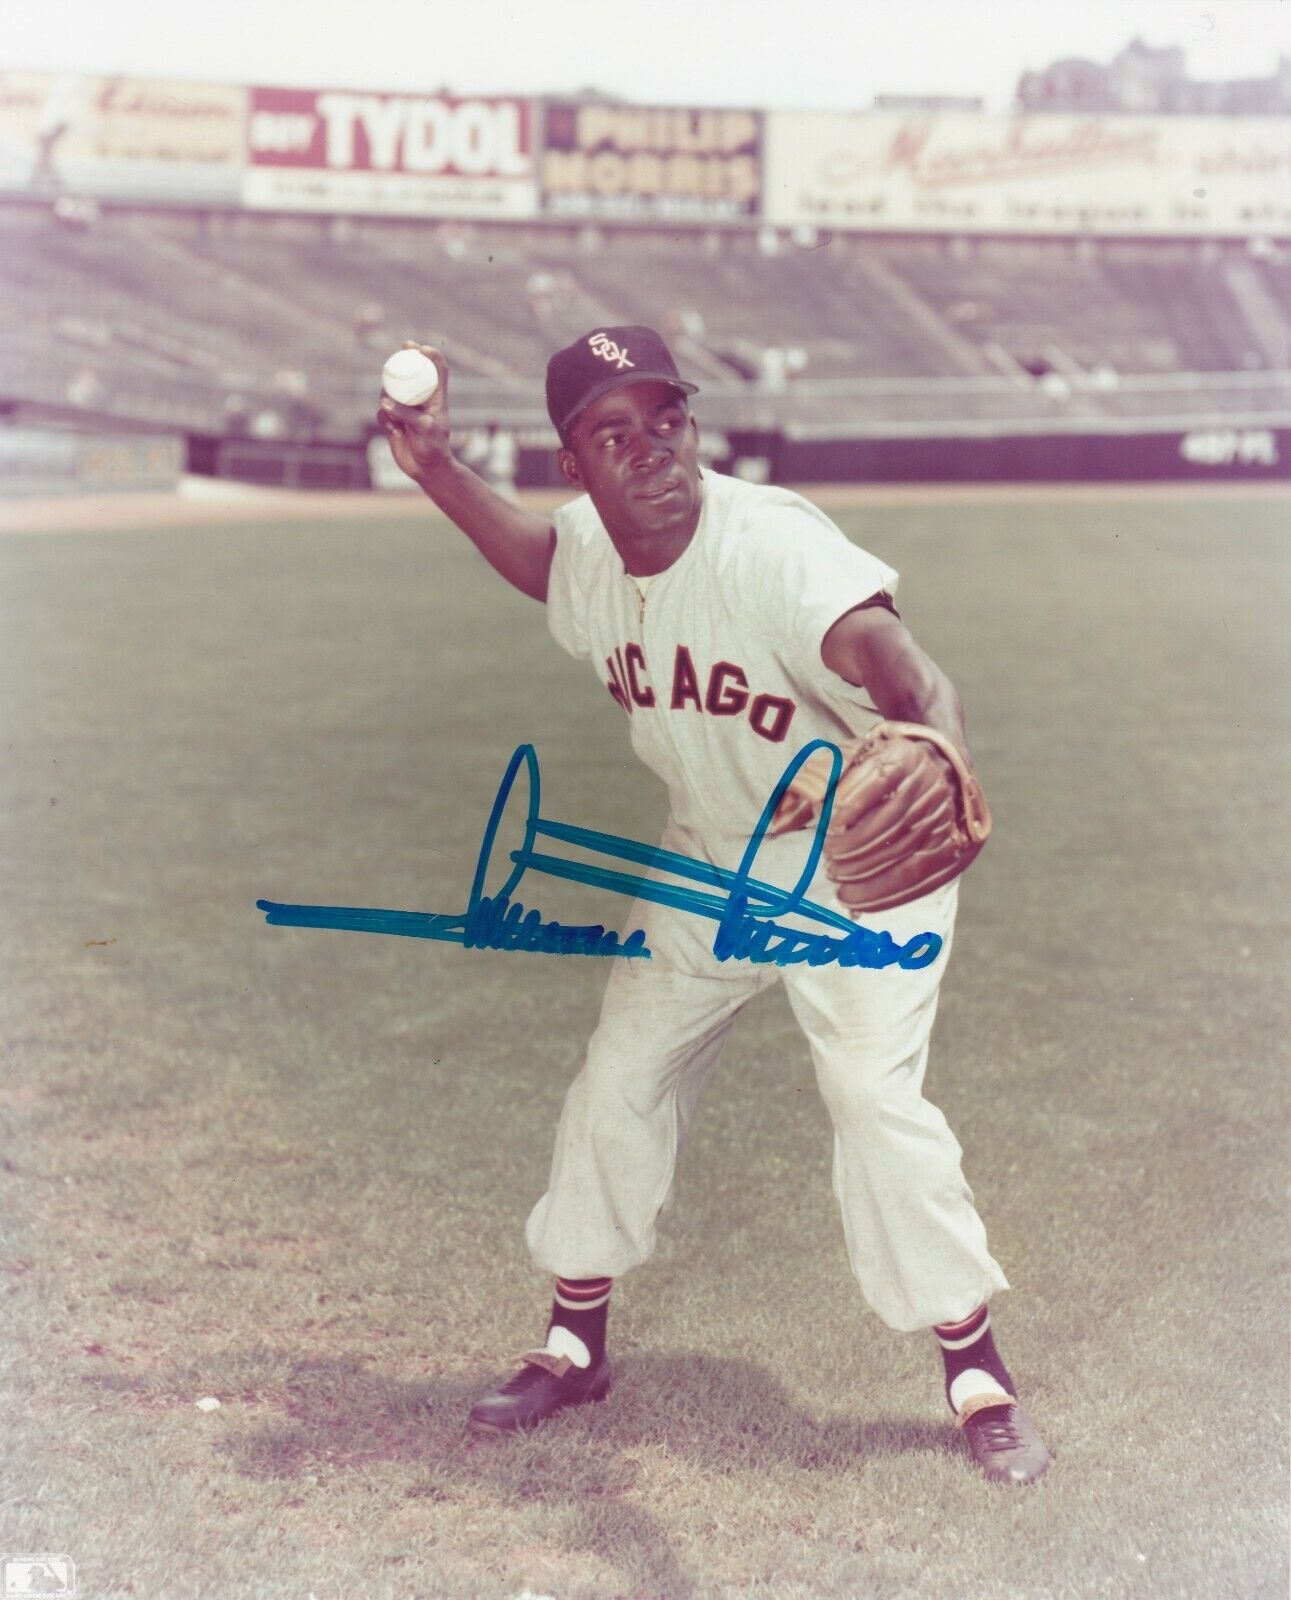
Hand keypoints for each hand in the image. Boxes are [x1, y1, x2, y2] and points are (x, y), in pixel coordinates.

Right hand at [375, 341, 452, 486]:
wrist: (427, 470)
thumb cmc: (433, 448)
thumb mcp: (424, 428)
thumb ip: (406, 413)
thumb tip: (384, 399)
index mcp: (436, 397)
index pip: (436, 370)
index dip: (429, 355)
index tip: (417, 348)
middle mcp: (420, 401)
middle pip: (409, 376)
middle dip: (399, 365)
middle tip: (393, 360)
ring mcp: (406, 410)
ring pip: (390, 393)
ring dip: (388, 399)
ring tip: (397, 418)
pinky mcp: (393, 421)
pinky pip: (383, 412)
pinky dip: (385, 420)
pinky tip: (395, 432)